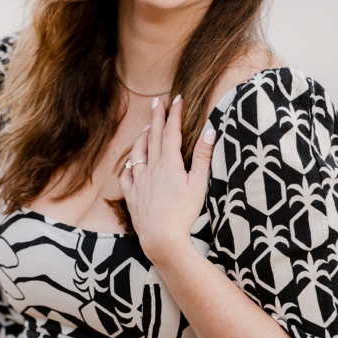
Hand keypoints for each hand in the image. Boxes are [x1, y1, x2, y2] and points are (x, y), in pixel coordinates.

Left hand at [119, 95, 216, 265]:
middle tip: (157, 102)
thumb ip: (203, 157)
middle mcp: (151, 168)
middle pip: (154, 138)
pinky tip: (131, 162)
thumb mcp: (199, 184)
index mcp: (170, 164)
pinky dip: (129, 164)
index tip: (176, 99)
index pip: (172, 133)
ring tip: (147, 128)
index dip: (174, 115)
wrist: (161, 237)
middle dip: (157, 118)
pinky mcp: (132, 195)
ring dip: (143, 138)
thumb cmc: (184, 213)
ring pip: (138, 153)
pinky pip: (127, 174)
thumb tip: (210, 131)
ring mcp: (139, 181)